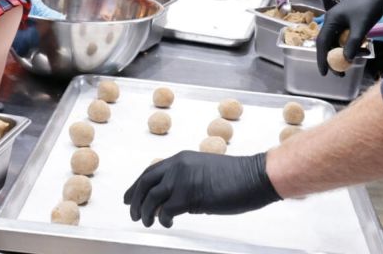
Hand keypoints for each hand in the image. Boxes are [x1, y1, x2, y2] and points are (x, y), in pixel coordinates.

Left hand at [123, 151, 279, 227]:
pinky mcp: (189, 196)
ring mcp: (182, 180)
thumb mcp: (203, 172)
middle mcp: (177, 166)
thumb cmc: (235, 176)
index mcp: (180, 159)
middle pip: (145, 184)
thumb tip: (169, 200)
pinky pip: (166, 211)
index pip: (150, 172)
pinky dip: (163, 219)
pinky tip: (168, 222)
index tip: (129, 198)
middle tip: (133, 214)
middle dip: (135, 200)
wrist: (253, 176)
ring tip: (147, 222)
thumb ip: (184, 181)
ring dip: (146, 213)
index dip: (136, 186)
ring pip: (151, 198)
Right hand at [315, 0, 382, 75]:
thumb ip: (352, 43)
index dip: (322, 59)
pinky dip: (353, 45)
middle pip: (328, 44)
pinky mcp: (349, 22)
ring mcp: (341, 22)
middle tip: (341, 73)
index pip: (322, 43)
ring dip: (347, 52)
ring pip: (339, 42)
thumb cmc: (368, 6)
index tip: (324, 73)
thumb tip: (345, 60)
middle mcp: (333, 22)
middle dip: (334, 59)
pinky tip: (364, 48)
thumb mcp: (361, 26)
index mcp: (331, 20)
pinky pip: (346, 38)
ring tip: (362, 56)